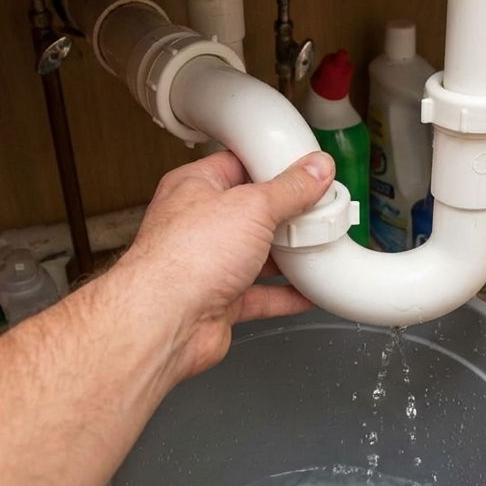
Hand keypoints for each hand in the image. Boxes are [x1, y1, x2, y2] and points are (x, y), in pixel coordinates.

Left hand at [124, 150, 334, 378]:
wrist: (166, 321)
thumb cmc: (184, 259)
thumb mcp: (252, 207)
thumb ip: (289, 189)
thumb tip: (314, 171)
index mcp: (195, 188)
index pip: (239, 164)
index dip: (273, 165)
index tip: (306, 169)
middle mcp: (199, 225)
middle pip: (252, 213)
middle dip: (286, 215)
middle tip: (318, 210)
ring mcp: (209, 265)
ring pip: (257, 255)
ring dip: (288, 255)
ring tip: (318, 246)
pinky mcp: (220, 301)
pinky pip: (261, 295)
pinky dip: (287, 294)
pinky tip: (309, 290)